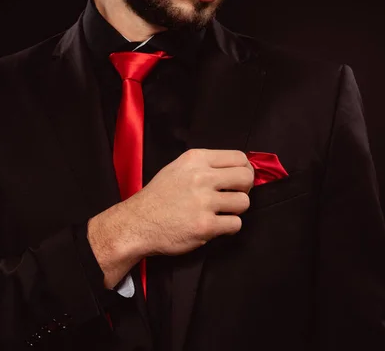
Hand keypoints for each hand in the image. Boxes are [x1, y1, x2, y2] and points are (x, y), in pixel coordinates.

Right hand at [87, 148, 253, 287]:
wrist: (138, 223)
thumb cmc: (159, 196)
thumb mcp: (178, 168)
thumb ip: (206, 165)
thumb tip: (238, 168)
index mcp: (196, 159)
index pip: (239, 158)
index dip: (244, 170)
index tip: (238, 180)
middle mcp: (201, 177)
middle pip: (246, 178)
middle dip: (244, 189)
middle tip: (233, 196)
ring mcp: (204, 202)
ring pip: (244, 202)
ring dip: (236, 210)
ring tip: (221, 212)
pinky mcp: (205, 226)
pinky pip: (236, 224)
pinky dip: (228, 227)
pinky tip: (215, 225)